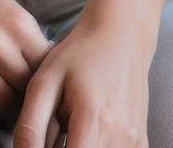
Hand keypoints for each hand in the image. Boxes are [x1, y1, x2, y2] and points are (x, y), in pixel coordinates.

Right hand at [0, 0, 60, 137]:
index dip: (45, 79)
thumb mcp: (4, 3)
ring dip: (7, 105)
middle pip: (25, 90)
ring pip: (2, 103)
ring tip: (7, 100)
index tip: (41, 82)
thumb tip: (43, 68)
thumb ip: (23, 36)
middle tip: (26, 98)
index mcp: (16, 22)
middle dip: (28, 96)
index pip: (45, 69)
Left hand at [13, 13, 153, 147]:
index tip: (43, 142)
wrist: (120, 34)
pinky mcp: (141, 143)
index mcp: (94, 119)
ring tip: (69, 132)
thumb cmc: (80, 53)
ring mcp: (134, 142)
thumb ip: (31, 123)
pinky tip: (86, 135)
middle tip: (55, 132)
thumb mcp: (46, 80)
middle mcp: (120, 136)